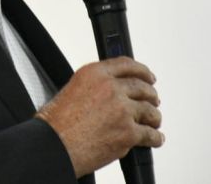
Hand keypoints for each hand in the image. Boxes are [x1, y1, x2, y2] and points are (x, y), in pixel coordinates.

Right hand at [35, 56, 163, 177]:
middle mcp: (110, 88)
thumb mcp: (72, 90)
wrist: (54, 145)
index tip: (148, 76)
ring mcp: (122, 110)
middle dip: (151, 95)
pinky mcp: (128, 133)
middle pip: (142, 87)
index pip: (127, 65)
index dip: (142, 71)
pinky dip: (156, 138)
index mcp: (95, 74)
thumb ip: (95, 86)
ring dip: (154, 117)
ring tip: (154, 122)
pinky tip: (155, 138)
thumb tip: (112, 92)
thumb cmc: (57, 123)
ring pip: (150, 111)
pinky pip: (150, 134)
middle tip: (153, 101)